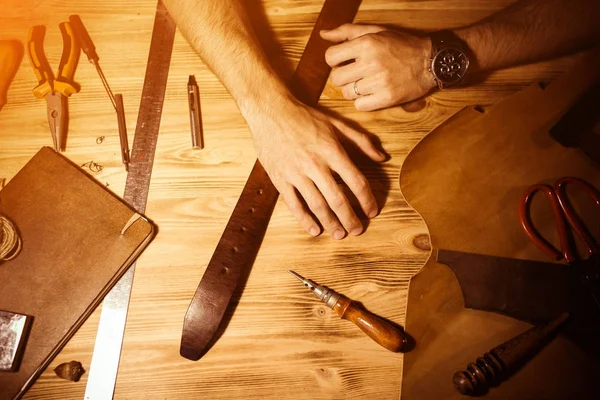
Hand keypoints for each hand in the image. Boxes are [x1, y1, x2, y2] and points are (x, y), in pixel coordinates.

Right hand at [244, 94, 385, 238]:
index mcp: (332, 151)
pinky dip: (304, 219)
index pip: (356, 181)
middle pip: (338, 199)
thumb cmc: (305, 117)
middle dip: (350, 218)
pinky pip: (294, 204)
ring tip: (340, 234)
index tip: (373, 211)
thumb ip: (361, 141)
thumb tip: (382, 158)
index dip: (367, 200)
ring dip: (331, 223)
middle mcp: (315, 164)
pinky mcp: (280, 178)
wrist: (270, 112)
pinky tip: (315, 229)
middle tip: (358, 230)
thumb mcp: (337, 123)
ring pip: (317, 205)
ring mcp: (296, 173)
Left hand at [321, 24, 435, 110]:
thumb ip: (347, 32)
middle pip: (336, 78)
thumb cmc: (401, 45)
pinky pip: (359, 106)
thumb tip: (323, 35)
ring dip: (352, 90)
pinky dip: (363, 101)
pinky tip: (372, 93)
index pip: (331, 57)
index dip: (334, 61)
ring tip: (366, 83)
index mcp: (366, 43)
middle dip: (342, 77)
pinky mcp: (386, 98)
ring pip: (346, 93)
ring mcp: (379, 82)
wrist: (429, 62)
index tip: (344, 61)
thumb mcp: (375, 31)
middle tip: (354, 74)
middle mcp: (371, 62)